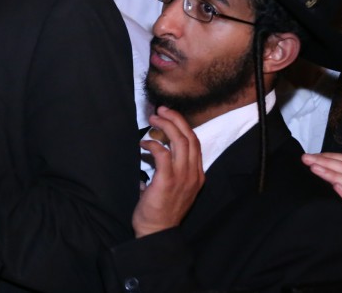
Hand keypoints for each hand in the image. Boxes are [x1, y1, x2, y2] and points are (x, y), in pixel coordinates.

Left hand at [132, 106, 204, 237]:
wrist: (157, 232)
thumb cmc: (161, 210)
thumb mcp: (174, 188)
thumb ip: (169, 170)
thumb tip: (154, 152)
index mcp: (197, 175)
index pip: (195, 143)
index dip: (183, 125)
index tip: (170, 115)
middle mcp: (193, 174)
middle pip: (190, 137)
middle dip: (175, 119)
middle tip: (161, 110)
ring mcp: (182, 177)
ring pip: (179, 141)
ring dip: (165, 125)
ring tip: (152, 118)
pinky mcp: (167, 180)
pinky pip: (162, 153)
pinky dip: (152, 143)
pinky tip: (143, 142)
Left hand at [303, 152, 341, 276]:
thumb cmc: (340, 226)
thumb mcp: (329, 203)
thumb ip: (321, 188)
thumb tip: (300, 174)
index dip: (330, 156)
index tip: (310, 156)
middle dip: (327, 161)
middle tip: (307, 160)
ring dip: (333, 173)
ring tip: (316, 169)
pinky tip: (336, 189)